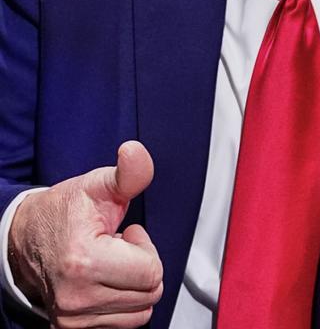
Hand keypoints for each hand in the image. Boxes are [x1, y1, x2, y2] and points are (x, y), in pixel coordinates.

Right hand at [8, 141, 162, 327]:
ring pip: (140, 311)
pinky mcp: (69, 328)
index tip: (125, 234)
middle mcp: (75, 297)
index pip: (152, 272)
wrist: (23, 237)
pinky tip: (104, 280)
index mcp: (83, 262)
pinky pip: (122, 323)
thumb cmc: (64, 212)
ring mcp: (71, 317)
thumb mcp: (98, 185)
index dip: (145, 248)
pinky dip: (121, 303)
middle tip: (118, 248)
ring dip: (133, 286)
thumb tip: (135, 152)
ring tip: (111, 263)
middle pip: (150, 292)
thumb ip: (128, 173)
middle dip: (142, 267)